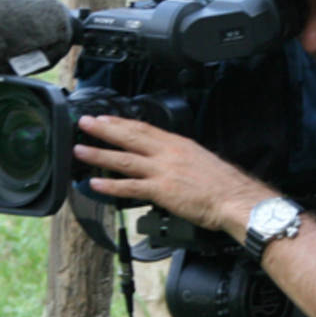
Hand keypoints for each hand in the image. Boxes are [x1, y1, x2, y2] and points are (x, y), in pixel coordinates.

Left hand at [72, 115, 276, 237]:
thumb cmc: (224, 185)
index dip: (122, 122)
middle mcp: (168, 153)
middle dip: (104, 129)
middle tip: (84, 123)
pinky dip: (110, 185)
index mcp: (178, 144)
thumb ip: (180, 159)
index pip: (144, 128)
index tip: (105, 117)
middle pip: (130, 136)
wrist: (236, 199)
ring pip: (124, 159)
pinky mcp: (162, 191)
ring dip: (99, 154)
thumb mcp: (200, 161)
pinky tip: (94, 183)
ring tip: (79, 150)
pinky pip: (130, 187)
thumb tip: (167, 162)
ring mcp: (163, 171)